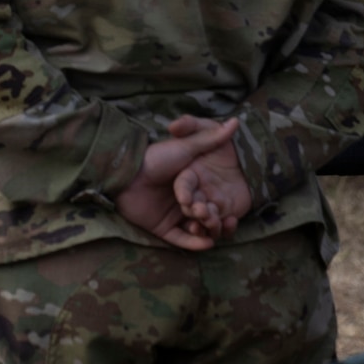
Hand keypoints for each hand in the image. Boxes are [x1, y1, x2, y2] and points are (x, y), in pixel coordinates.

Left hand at [116, 116, 244, 249]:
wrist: (127, 173)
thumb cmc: (156, 157)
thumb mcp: (186, 147)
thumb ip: (210, 138)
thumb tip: (236, 120)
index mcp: (189, 184)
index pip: (210, 196)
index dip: (221, 203)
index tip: (233, 207)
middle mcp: (182, 200)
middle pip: (205, 214)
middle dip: (215, 218)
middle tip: (221, 219)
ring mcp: (171, 215)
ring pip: (195, 228)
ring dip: (207, 231)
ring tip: (214, 229)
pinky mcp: (161, 228)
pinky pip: (180, 239)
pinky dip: (193, 243)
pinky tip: (206, 242)